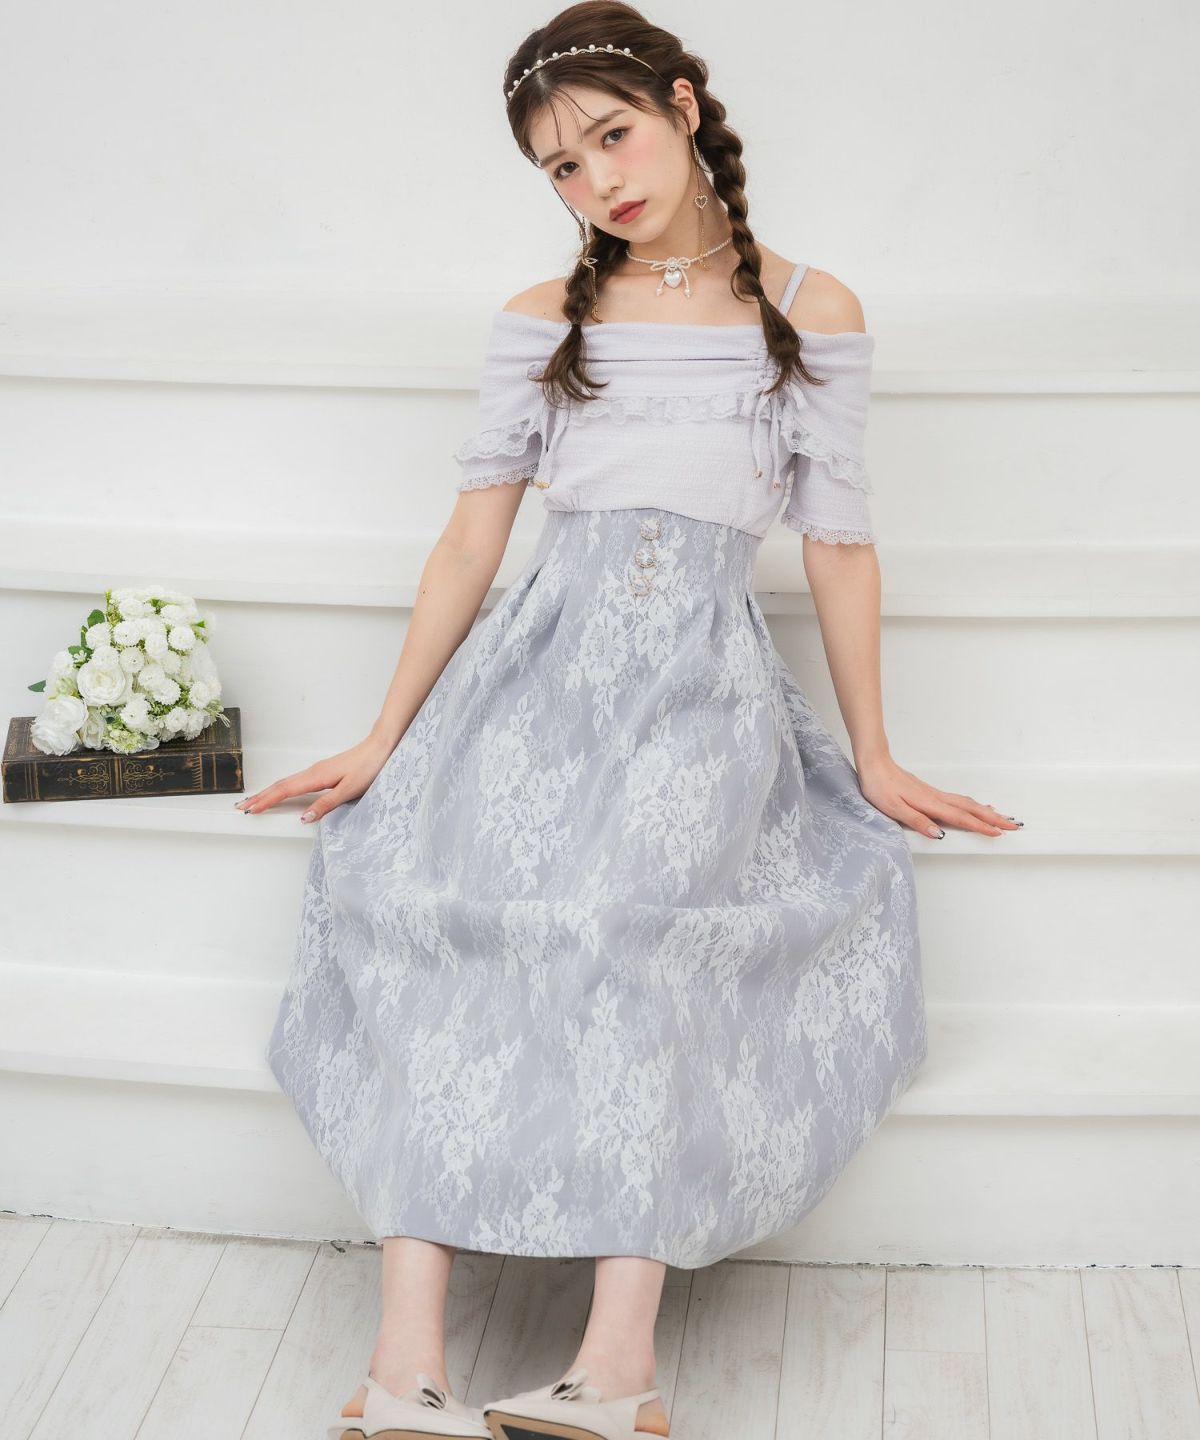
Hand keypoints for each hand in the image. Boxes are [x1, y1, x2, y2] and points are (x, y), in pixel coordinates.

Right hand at [234, 734, 395, 824]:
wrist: (381, 746)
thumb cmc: (369, 767)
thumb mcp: (349, 790)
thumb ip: (327, 804)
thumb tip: (304, 818)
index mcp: (316, 777)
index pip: (284, 791)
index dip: (266, 801)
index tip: (250, 810)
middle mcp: (313, 772)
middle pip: (280, 786)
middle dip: (259, 797)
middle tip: (241, 807)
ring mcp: (316, 770)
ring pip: (286, 783)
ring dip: (268, 792)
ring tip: (254, 801)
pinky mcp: (322, 771)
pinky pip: (295, 781)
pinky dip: (282, 788)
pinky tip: (280, 793)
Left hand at [855, 754, 1021, 839]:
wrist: (874, 763)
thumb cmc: (879, 786)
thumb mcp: (893, 808)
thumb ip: (916, 820)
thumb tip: (938, 834)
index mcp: (929, 803)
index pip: (960, 818)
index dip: (980, 827)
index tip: (998, 833)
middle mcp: (935, 797)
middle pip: (970, 808)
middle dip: (993, 818)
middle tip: (1013, 825)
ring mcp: (933, 793)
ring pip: (966, 803)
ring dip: (985, 811)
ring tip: (1001, 818)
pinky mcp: (929, 791)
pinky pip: (957, 799)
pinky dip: (972, 805)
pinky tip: (974, 807)